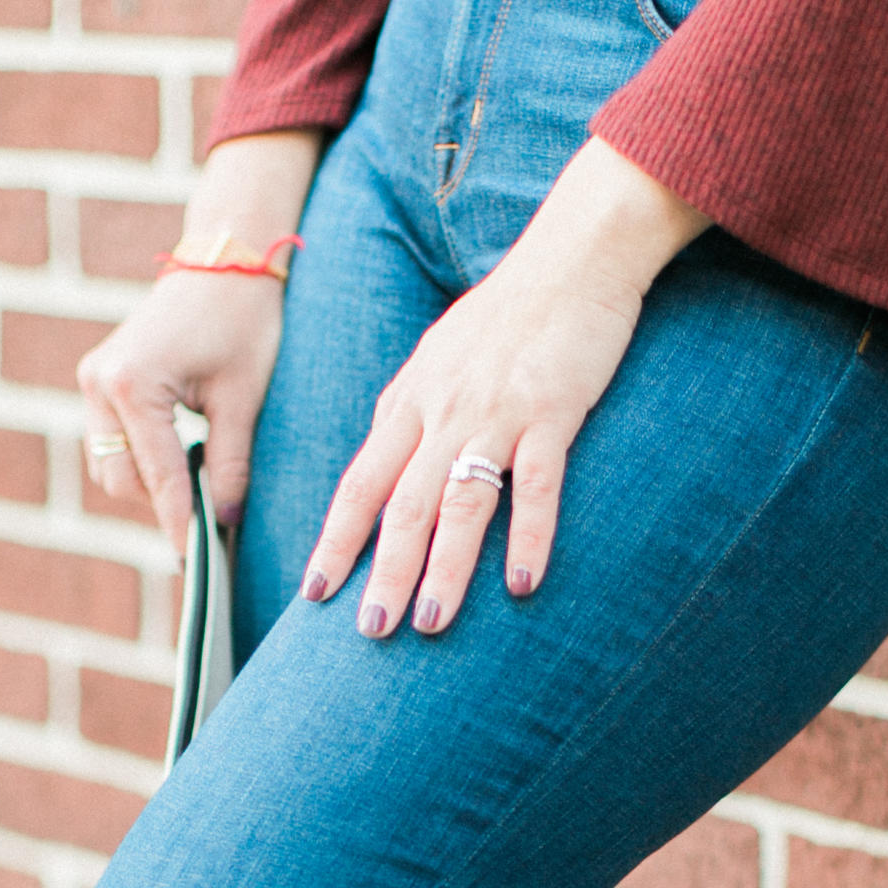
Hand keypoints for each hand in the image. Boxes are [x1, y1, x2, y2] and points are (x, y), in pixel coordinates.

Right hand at [77, 130, 320, 551]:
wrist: (225, 258)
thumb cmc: (243, 319)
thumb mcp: (244, 397)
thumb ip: (230, 463)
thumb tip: (224, 520)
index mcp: (132, 385)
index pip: (157, 477)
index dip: (180, 523)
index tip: (196, 564)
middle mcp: (100, 384)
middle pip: (122, 480)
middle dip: (162, 504)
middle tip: (212, 521)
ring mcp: (93, 381)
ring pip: (112, 466)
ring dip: (150, 483)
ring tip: (201, 487)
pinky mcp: (100, 379)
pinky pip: (114, 442)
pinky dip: (144, 459)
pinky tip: (185, 460)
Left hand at [303, 138, 708, 634]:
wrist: (573, 255)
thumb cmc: (509, 314)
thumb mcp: (440, 359)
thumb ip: (412, 413)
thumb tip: (383, 469)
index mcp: (411, 401)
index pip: (360, 482)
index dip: (336, 540)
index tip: (314, 592)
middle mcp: (443, 411)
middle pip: (401, 503)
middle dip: (382, 571)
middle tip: (370, 632)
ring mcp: (497, 412)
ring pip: (459, 502)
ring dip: (444, 568)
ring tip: (429, 623)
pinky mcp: (552, 411)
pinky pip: (537, 484)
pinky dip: (531, 536)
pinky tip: (523, 585)